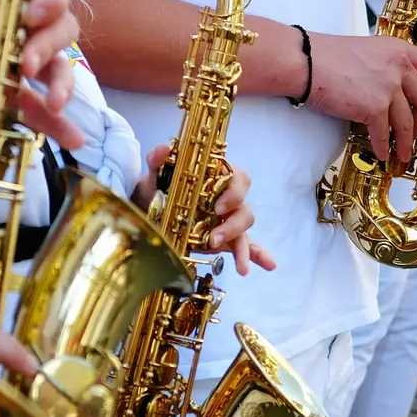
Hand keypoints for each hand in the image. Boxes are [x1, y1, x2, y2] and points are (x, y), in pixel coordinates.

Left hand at [0, 0, 84, 149]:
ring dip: (63, 82)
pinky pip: (32, 109)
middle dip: (52, 43)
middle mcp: (10, 23)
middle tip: (29, 62)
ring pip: (54, 66)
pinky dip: (55, 125)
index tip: (32, 13)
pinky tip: (74, 139)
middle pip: (58, 26)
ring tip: (54, 102)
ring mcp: (7, 61)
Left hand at [133, 146, 273, 275]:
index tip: (217, 207)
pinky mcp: (224, 238)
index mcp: (216, 178)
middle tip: (214, 238)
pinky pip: (246, 246)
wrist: (148, 208)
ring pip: (244, 229)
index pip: (238, 178)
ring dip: (243, 248)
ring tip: (240, 268)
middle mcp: (226, 198)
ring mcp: (226, 219)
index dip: (233, 192)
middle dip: (233, 225)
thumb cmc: (158, 187)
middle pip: (244, 207)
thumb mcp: (155, 174)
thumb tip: (165, 147)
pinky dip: (257, 255)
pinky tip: (268, 265)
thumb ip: (158, 159)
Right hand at [308, 32, 416, 163]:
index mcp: (399, 49)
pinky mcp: (374, 107)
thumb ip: (385, 64)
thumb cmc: (326, 55)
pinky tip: (382, 153)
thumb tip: (389, 87)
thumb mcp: (367, 50)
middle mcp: (399, 67)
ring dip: (406, 142)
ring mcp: (388, 88)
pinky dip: (383, 147)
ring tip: (403, 152)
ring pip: (407, 122)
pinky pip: (384, 134)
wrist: (305, 61)